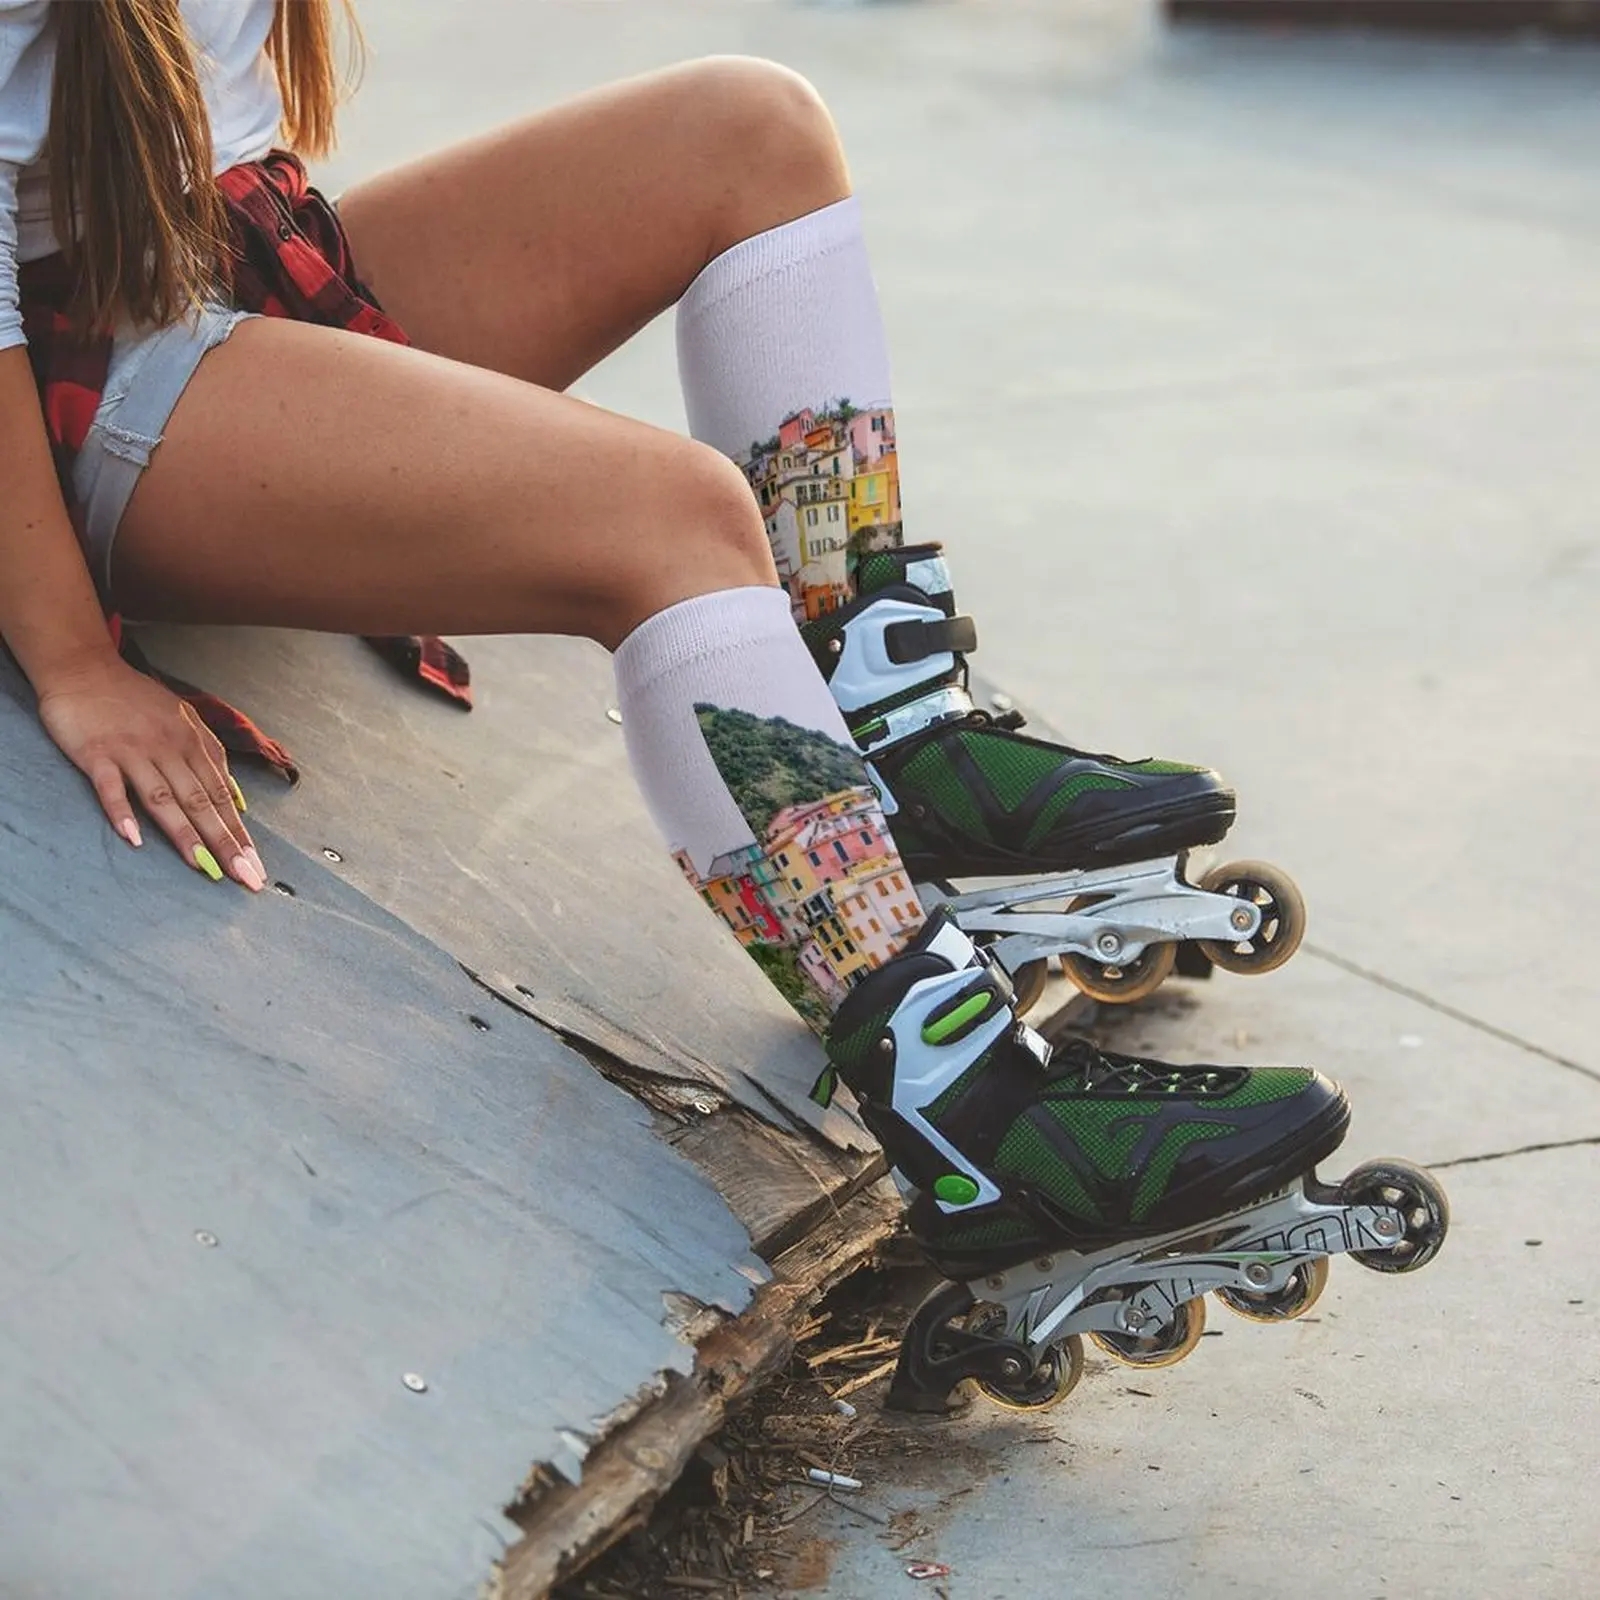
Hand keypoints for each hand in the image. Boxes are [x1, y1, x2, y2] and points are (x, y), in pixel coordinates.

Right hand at [36, 656, 265, 890]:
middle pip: (201, 802)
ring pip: (163, 798)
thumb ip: (211, 758)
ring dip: (185, 834)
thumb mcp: (184, 721)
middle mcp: (168, 749)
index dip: (239, 833)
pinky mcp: (97, 753)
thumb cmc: (136, 699)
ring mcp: (133, 751)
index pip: (221, 796)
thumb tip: (238, 800)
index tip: (254, 865)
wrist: (84, 668)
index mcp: (192, 744)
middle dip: (225, 842)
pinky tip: (133, 837)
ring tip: (203, 866)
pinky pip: (111, 786)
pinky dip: (121, 811)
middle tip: (244, 877)